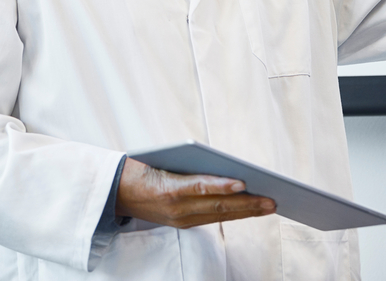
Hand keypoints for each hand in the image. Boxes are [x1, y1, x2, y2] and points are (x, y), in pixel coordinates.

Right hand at [114, 158, 275, 228]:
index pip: (200, 187)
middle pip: (217, 205)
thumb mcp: (163, 162)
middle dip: (247, 204)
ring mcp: (179, 218)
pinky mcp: (180, 223)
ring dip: (245, 211)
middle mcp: (176, 208)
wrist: (114, 191)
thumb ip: (190, 168)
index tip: (244, 182)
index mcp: (168, 188)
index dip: (223, 186)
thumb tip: (227, 171)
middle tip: (272, 200)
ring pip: (218, 215)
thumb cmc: (140, 169)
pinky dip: (231, 213)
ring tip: (268, 206)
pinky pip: (210, 218)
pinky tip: (247, 208)